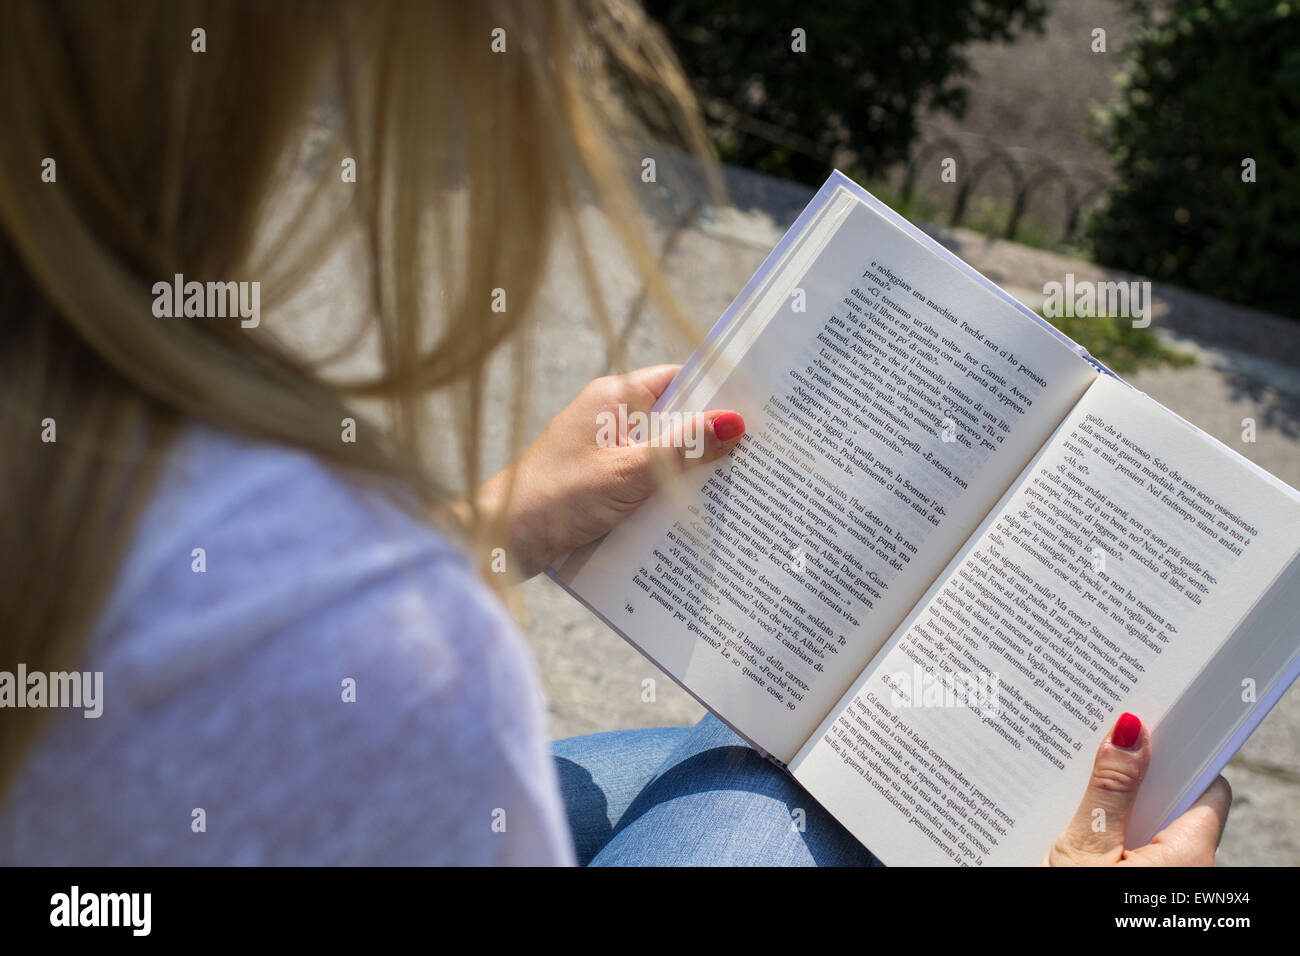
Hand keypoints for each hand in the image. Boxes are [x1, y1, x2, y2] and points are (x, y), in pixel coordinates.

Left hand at [464, 364, 744, 579]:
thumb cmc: (554, 498)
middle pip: (673, 421)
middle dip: (710, 442)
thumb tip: (734, 422)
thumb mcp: (629, 473)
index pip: (678, 381)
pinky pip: (642, 484)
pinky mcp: (596, 486)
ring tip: (735, 492)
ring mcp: (601, 453)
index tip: (757, 410)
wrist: (498, 541)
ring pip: (660, 457)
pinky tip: (691, 519)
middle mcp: (607, 418)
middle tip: (758, 458)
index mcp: (613, 398)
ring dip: (687, 476)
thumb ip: (682, 448)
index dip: (717, 394)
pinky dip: (663, 498)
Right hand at [1044, 712, 1230, 864]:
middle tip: (1101, 736)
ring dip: (1115, 799)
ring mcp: (1160, 875)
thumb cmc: (1070, 903)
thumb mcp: (1085, 848)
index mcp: (1189, 855)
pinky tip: (1069, 813)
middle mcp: (1186, 867)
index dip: (1181, 752)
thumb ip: (1109, 792)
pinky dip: (1106, 825)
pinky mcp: (1136, 880)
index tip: (1153, 719)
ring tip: (1075, 772)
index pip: (1207, 787)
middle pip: (1172, 800)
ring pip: (1147, 822)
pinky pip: (1130, 844)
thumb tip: (1129, 730)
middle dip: (1137, 770)